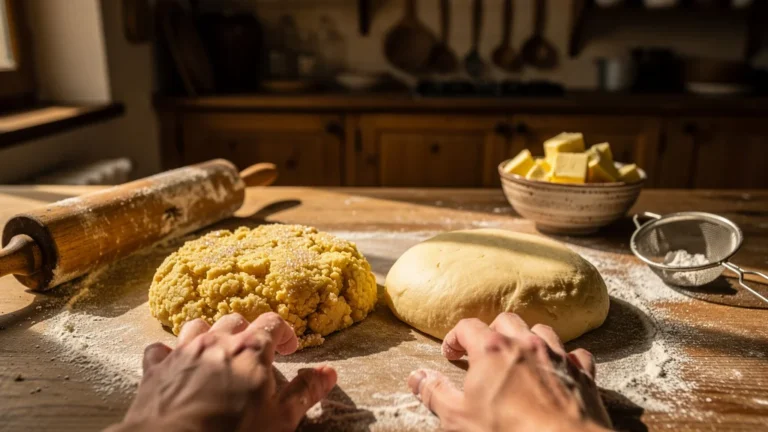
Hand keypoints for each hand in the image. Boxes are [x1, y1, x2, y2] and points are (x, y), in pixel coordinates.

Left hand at [107, 312, 335, 431]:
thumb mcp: (280, 419)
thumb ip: (305, 392)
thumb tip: (329, 372)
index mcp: (251, 349)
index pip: (273, 322)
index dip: (284, 333)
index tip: (288, 350)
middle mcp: (217, 341)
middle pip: (236, 320)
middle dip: (249, 333)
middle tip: (255, 355)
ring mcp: (183, 351)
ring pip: (199, 326)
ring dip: (210, 335)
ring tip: (217, 354)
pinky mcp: (156, 368)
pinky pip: (161, 349)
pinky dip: (170, 354)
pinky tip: (176, 367)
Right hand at [408, 313, 611, 431]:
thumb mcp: (458, 418)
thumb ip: (435, 394)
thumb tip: (416, 377)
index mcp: (491, 349)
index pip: (467, 327)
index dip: (455, 338)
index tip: (451, 354)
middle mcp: (525, 343)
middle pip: (506, 321)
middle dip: (492, 332)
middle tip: (483, 353)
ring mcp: (556, 356)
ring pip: (542, 331)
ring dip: (529, 339)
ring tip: (521, 356)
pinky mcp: (582, 374)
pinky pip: (576, 355)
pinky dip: (566, 360)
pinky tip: (559, 371)